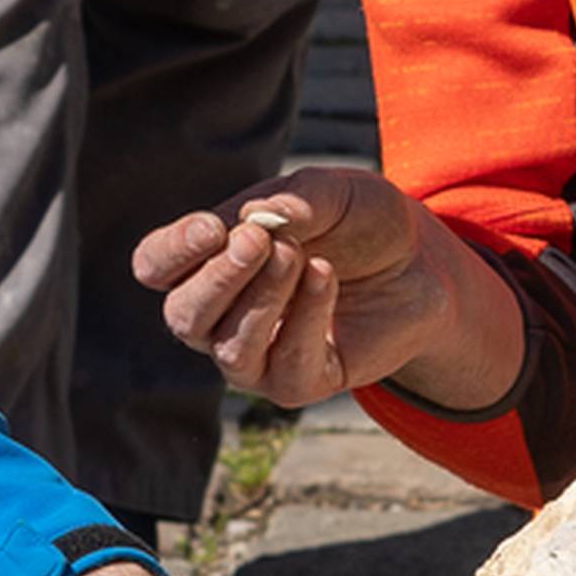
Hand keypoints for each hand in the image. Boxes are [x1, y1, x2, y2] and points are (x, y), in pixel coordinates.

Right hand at [133, 167, 523, 412]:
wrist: (421, 262)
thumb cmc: (359, 223)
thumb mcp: (334, 192)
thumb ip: (296, 199)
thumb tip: (262, 219)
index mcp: (207, 263)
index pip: (154, 267)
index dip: (173, 250)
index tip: (214, 226)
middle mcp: (219, 317)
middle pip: (182, 316)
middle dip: (217, 277)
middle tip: (257, 240)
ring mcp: (257, 357)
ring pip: (228, 349)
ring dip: (259, 300)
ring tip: (297, 255)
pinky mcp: (300, 383)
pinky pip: (285, 366)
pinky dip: (304, 318)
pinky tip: (324, 277)